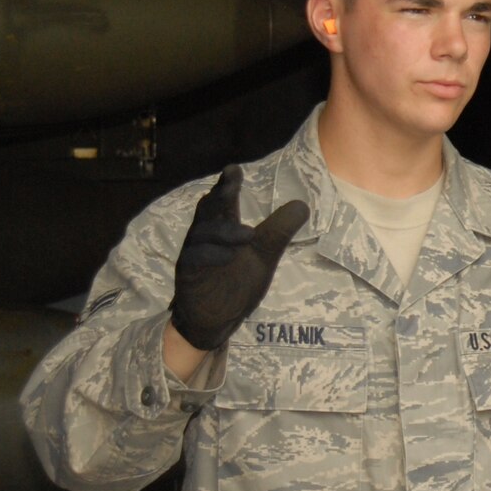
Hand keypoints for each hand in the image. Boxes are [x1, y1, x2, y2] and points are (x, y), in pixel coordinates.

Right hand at [169, 167, 308, 352]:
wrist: (215, 321)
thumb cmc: (235, 285)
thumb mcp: (263, 257)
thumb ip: (279, 232)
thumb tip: (302, 205)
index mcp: (223, 229)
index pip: (224, 202)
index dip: (227, 184)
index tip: (234, 170)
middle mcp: (205, 236)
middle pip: (208, 209)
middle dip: (219, 194)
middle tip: (231, 182)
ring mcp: (193, 254)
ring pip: (201, 233)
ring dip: (224, 231)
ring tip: (249, 235)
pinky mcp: (187, 274)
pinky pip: (194, 259)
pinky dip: (212, 255)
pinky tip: (229, 256)